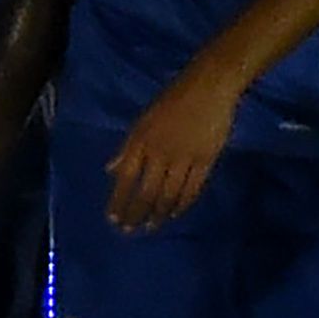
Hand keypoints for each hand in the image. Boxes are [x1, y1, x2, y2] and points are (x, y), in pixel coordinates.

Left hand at [106, 62, 242, 230]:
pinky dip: (182, 204)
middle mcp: (160, 152)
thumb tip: (109, 170)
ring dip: (159, 214)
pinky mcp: (206, 160)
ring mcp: (184, 157)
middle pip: (146, 192)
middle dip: (136, 214)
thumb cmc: (172, 100)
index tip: (113, 219)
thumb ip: (127, 148)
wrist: (208, 86)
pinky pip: (192, 189)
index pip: (126, 178)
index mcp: (142, 140)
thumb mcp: (143, 121)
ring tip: (151, 226)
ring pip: (169, 195)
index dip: (119, 201)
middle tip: (130, 231)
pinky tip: (175, 213)